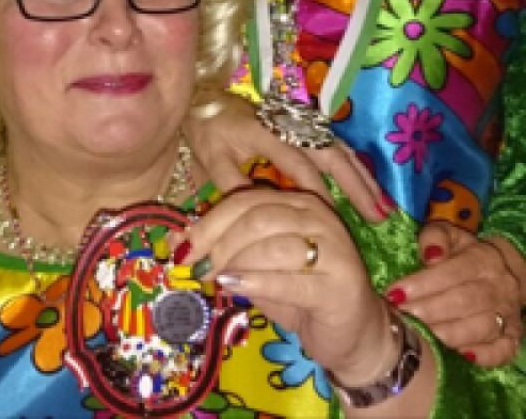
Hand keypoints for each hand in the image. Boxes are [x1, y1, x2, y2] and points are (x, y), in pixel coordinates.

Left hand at [178, 186, 390, 381]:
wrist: (356, 338)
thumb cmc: (303, 299)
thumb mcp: (260, 270)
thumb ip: (229, 253)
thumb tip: (181, 242)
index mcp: (299, 204)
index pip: (247, 201)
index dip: (210, 221)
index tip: (183, 245)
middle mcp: (319, 218)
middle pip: (256, 217)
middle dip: (218, 240)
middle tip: (195, 265)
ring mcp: (334, 248)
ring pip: (272, 243)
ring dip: (234, 260)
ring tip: (214, 277)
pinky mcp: (341, 284)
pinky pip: (290, 278)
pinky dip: (256, 280)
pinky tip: (233, 286)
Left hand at [185, 92, 385, 219]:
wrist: (206, 99)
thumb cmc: (209, 131)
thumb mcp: (212, 156)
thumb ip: (230, 182)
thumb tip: (256, 212)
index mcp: (265, 132)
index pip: (297, 163)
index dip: (315, 188)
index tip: (331, 216)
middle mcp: (290, 126)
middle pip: (331, 153)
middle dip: (356, 184)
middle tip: (378, 215)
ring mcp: (300, 125)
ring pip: (339, 150)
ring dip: (362, 177)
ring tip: (383, 207)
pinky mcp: (304, 127)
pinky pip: (335, 147)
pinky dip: (355, 168)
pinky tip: (369, 189)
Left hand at [387, 223, 523, 365]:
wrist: (506, 270)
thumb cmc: (464, 252)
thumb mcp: (449, 233)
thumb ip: (435, 237)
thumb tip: (429, 255)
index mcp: (481, 260)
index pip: (451, 273)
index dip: (421, 285)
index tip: (394, 293)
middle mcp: (498, 288)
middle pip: (464, 302)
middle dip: (429, 311)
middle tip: (401, 316)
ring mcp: (508, 315)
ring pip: (481, 328)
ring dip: (448, 334)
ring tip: (420, 335)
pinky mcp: (512, 336)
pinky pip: (502, 351)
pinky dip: (483, 355)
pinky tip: (459, 354)